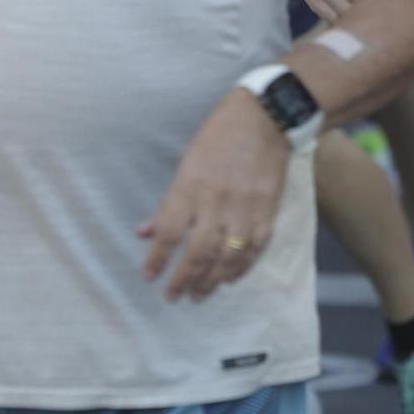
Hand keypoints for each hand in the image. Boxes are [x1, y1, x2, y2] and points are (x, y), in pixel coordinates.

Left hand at [140, 88, 288, 301]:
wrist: (267, 117)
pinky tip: (229, 279)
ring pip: (225, 258)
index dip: (157, 260)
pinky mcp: (268, 212)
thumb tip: (145, 232)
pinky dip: (241, 269)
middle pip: (197, 254)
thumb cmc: (220, 135)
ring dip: (210, 281)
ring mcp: (245, 209)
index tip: (149, 277)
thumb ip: (168, 202)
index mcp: (190, 187)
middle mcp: (216, 202)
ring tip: (198, 295)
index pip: (168, 234)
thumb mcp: (186, 163)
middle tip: (173, 296)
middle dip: (182, 280)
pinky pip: (254, 250)